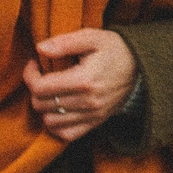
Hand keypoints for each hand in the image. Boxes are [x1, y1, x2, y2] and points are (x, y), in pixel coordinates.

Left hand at [24, 28, 136, 142]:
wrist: (143, 67)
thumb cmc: (115, 49)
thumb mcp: (93, 37)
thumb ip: (65, 42)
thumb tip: (40, 49)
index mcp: (84, 80)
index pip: (40, 88)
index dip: (29, 75)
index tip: (35, 64)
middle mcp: (88, 102)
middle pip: (41, 105)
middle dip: (35, 89)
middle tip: (42, 75)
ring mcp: (92, 115)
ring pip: (49, 121)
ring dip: (44, 107)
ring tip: (51, 91)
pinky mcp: (96, 123)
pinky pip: (66, 134)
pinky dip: (56, 124)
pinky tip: (58, 109)